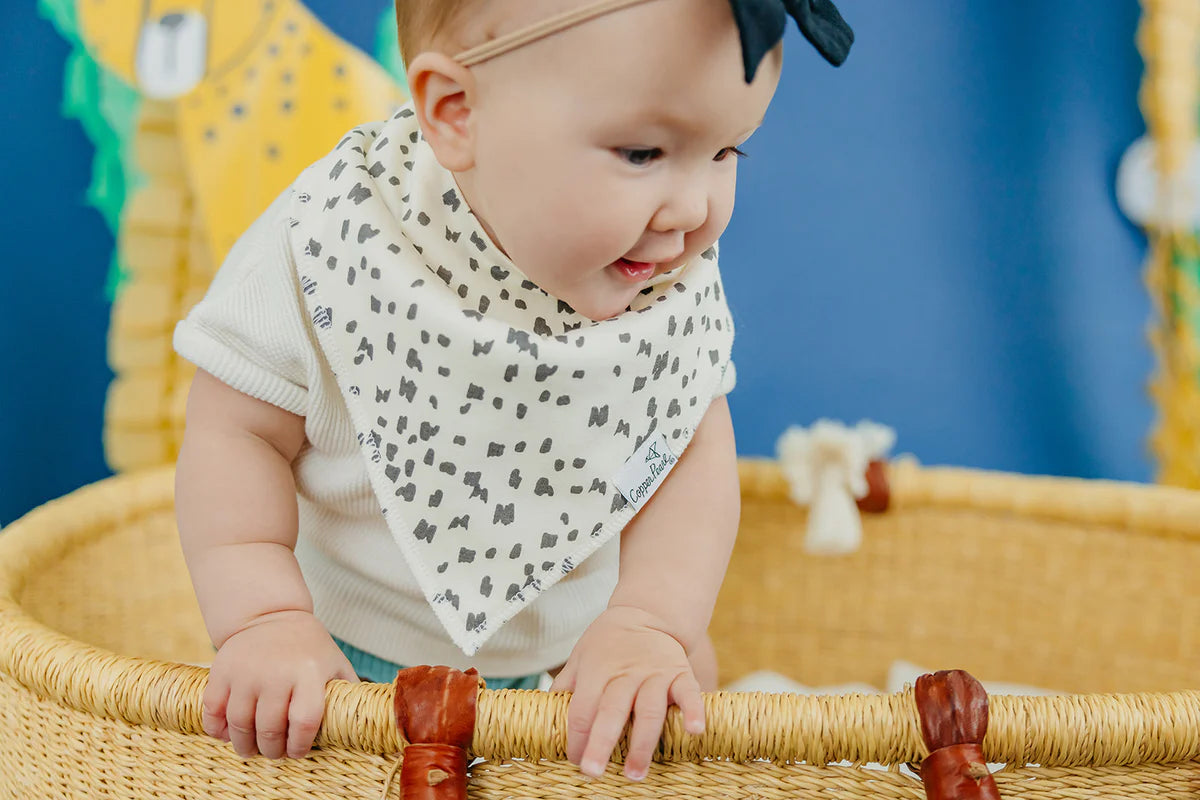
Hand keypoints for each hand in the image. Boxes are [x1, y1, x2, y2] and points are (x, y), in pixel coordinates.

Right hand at [201, 610, 357, 758]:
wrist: (272, 615)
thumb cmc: (309, 648)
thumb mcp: (335, 663)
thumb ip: (347, 691)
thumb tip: (365, 720)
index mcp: (309, 673)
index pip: (304, 722)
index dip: (299, 745)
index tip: (296, 751)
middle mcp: (277, 672)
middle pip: (269, 729)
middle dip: (271, 750)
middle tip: (273, 753)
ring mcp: (247, 672)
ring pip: (240, 724)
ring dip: (244, 745)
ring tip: (250, 749)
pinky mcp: (222, 670)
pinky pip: (213, 710)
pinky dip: (217, 730)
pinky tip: (226, 734)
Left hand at [550, 605, 705, 780]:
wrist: (647, 613)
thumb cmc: (608, 643)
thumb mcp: (580, 657)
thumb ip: (565, 687)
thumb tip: (545, 718)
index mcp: (597, 671)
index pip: (582, 710)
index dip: (577, 738)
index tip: (575, 762)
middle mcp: (625, 673)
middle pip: (611, 712)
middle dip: (601, 743)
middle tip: (592, 772)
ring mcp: (655, 674)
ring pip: (648, 710)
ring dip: (642, 743)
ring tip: (636, 773)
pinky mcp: (680, 673)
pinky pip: (688, 693)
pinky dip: (693, 711)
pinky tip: (694, 730)